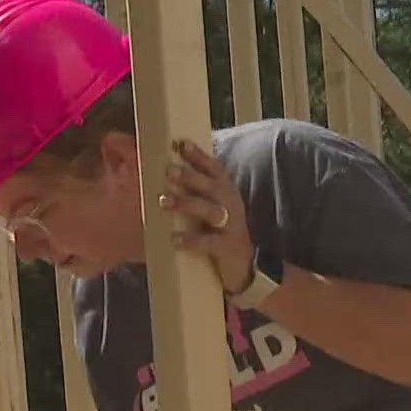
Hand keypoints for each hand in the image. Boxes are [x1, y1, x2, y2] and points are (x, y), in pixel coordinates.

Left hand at [159, 138, 253, 293]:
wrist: (247, 266)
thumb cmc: (223, 232)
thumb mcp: (216, 209)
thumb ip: (199, 194)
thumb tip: (169, 177)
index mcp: (227, 193)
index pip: (214, 169)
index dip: (199, 156)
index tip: (181, 144)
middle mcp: (231, 205)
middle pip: (211, 186)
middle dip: (190, 176)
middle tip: (169, 170)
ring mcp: (230, 226)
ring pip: (210, 210)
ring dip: (186, 203)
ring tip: (163, 200)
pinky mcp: (227, 247)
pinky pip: (208, 242)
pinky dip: (191, 240)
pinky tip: (174, 238)